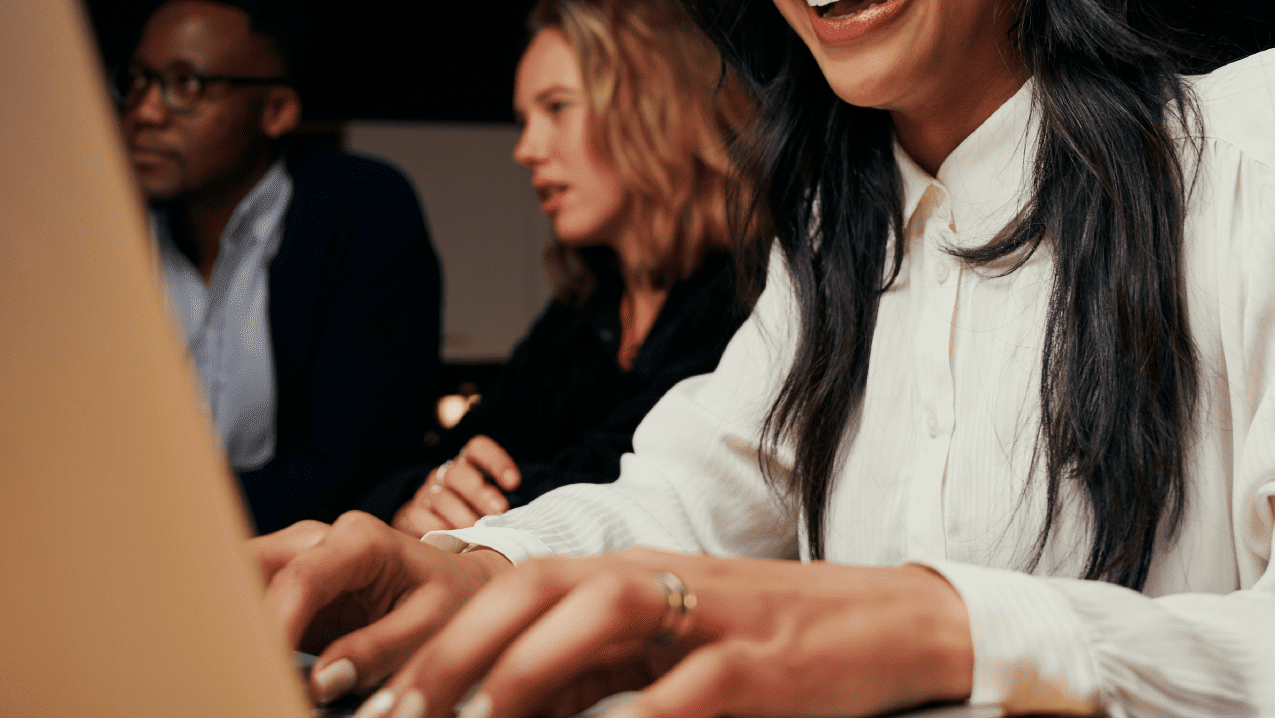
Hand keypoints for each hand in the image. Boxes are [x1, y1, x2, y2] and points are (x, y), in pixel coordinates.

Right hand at [252, 511, 512, 703]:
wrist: (461, 585)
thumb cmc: (452, 600)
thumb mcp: (432, 627)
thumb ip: (379, 650)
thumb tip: (322, 681)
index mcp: (361, 539)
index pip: (301, 579)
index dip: (275, 624)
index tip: (264, 667)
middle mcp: (321, 539)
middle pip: (254, 566)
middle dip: (234, 612)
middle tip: (227, 661)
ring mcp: (301, 559)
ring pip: (243, 579)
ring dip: (234, 619)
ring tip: (228, 662)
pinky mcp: (293, 587)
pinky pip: (255, 601)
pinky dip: (244, 629)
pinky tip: (243, 658)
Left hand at [356, 549, 1077, 717]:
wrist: (893, 624)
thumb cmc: (769, 646)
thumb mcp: (671, 649)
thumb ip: (591, 674)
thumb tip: (503, 711)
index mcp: (633, 572)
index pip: (518, 584)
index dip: (444, 633)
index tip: (382, 693)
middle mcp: (662, 580)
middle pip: (542, 586)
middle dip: (460, 648)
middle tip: (402, 713)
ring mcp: (712, 618)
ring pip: (604, 613)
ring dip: (531, 667)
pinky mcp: (759, 668)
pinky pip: (688, 691)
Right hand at [393, 436, 523, 535]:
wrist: (431, 535)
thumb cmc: (474, 520)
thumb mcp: (492, 508)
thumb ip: (501, 507)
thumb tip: (521, 518)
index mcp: (468, 466)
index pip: (477, 448)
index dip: (496, 461)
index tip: (514, 483)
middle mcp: (445, 476)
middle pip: (459, 472)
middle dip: (481, 492)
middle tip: (499, 511)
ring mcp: (426, 493)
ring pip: (441, 497)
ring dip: (462, 516)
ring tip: (477, 531)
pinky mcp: (410, 514)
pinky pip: (419, 517)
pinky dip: (436, 528)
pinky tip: (450, 538)